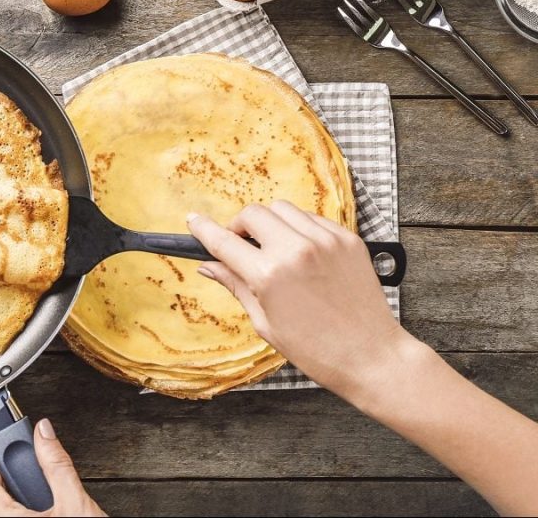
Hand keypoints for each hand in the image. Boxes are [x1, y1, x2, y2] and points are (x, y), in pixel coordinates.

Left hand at [0, 418, 105, 516]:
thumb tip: (44, 432)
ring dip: (30, 497)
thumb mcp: (74, 501)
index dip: (4, 463)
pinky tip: (57, 510)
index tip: (22, 453)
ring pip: (10, 509)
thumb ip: (57, 465)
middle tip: (40, 474)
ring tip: (53, 495)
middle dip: (21, 480)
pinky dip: (36, 509)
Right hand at [187, 200, 411, 400]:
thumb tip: (209, 267)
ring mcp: (325, 240)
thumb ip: (236, 285)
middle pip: (252, 213)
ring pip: (282, 208)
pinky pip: (312, 218)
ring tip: (273, 249)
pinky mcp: (347, 239)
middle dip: (239, 226)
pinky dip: (298, 228)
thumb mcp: (265, 322)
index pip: (224, 241)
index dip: (203, 229)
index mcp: (269, 275)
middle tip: (240, 246)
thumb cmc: (316, 349)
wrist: (370, 355)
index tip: (193, 221)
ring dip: (269, 223)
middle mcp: (296, 249)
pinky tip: (300, 253)